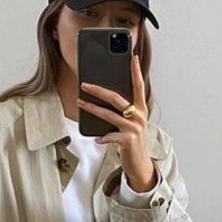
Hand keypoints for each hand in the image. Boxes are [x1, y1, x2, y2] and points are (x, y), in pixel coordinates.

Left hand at [76, 54, 156, 192]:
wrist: (139, 163)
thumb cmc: (132, 140)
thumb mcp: (130, 122)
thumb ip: (123, 110)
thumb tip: (104, 96)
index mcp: (141, 108)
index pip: (139, 86)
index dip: (135, 71)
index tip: (132, 57)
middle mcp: (139, 116)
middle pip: (117, 98)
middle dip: (99, 90)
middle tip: (85, 84)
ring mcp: (134, 128)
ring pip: (109, 115)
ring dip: (92, 108)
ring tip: (80, 103)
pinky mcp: (128, 141)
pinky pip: (110, 136)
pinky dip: (102, 138)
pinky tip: (96, 138)